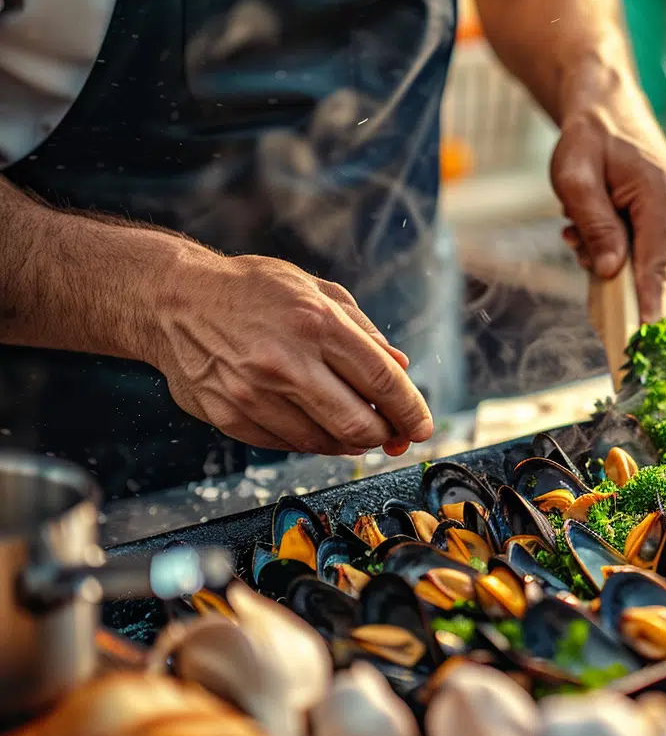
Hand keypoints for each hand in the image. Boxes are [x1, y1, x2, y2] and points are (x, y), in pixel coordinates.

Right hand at [149, 252, 432, 456]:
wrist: (172, 300)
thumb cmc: (252, 291)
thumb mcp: (315, 290)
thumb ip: (363, 331)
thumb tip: (401, 369)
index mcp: (316, 323)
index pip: (382, 381)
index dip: (411, 411)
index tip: (422, 426)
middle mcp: (287, 362)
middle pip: (359, 425)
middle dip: (386, 435)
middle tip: (392, 433)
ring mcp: (255, 394)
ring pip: (325, 443)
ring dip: (350, 441)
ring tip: (354, 426)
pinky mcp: (231, 417)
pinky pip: (289, 445)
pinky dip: (312, 440)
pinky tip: (314, 422)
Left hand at [550, 68, 665, 321]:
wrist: (609, 108)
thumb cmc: (590, 139)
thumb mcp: (575, 177)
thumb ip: (594, 224)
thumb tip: (609, 271)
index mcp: (663, 197)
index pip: (658, 266)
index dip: (648, 307)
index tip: (641, 342)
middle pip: (659, 275)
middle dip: (616, 279)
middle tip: (576, 243)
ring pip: (654, 270)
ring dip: (616, 266)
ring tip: (581, 229)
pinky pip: (652, 259)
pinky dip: (623, 257)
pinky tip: (595, 232)